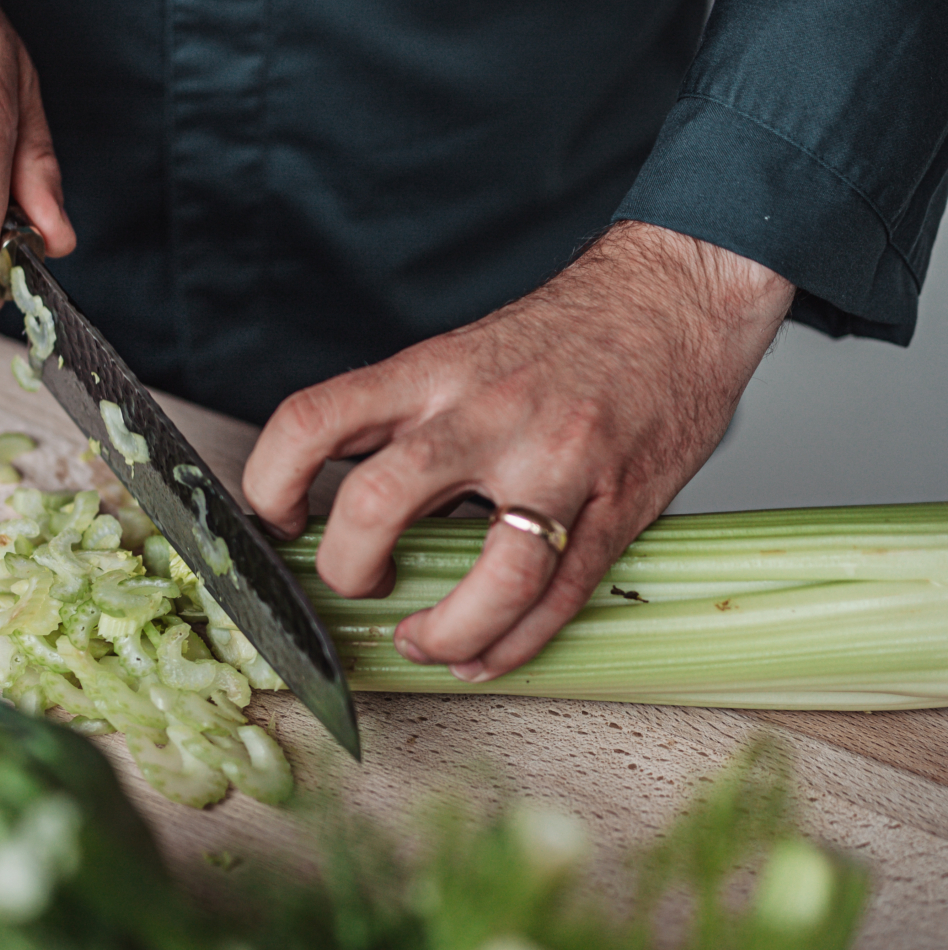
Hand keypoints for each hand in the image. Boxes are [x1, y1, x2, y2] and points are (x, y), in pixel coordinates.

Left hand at [243, 223, 793, 678]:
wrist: (680, 294)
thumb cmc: (569, 333)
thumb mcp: (465, 351)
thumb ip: (409, 418)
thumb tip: (347, 502)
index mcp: (436, 371)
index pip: (314, 420)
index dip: (270, 484)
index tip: (277, 521)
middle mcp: (488, 414)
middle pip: (378, 504)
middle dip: (348, 570)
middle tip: (356, 583)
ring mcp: (559, 464)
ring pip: (491, 574)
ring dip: (443, 632)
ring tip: (423, 640)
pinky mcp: (619, 507)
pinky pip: (558, 596)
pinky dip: (511, 644)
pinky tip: (484, 655)